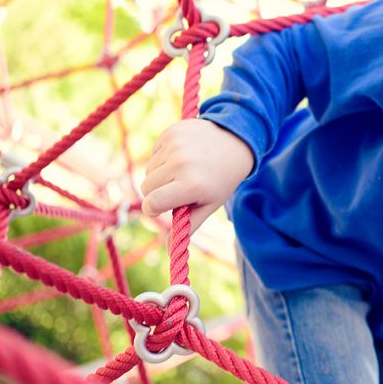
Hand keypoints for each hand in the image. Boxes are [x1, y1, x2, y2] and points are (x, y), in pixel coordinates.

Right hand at [140, 118, 253, 232]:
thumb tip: (169, 252)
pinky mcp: (170, 132)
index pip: (151, 204)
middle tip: (180, 187)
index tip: (163, 206)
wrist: (236, 141)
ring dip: (161, 174)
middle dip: (159, 191)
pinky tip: (183, 155)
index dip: (154, 208)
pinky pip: (154, 153)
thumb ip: (187, 227)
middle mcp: (180, 164)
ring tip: (184, 170)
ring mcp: (174, 145)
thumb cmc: (222, 179)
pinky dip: (163, 157)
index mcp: (191, 185)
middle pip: (146, 187)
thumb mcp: (210, 204)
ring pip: (148, 170)